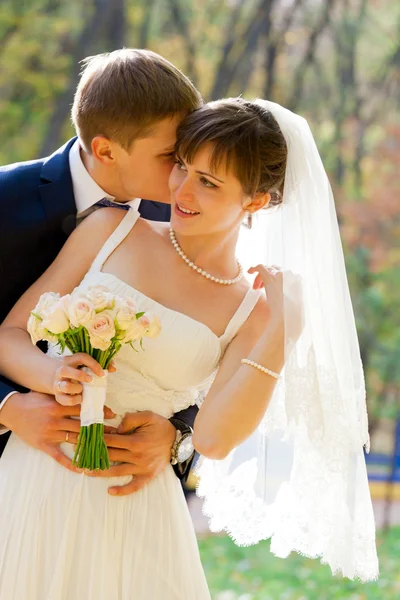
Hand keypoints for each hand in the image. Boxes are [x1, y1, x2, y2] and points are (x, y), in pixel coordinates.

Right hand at [0, 390, 114, 471]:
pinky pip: (58, 456)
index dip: (98, 411)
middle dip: (99, 428)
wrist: (12, 410)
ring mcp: (50, 433)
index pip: (83, 409)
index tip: (111, 414)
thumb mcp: (49, 393)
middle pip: (82, 425)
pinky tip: (81, 468)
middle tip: (114, 432)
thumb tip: (84, 390)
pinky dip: (70, 463)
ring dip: (90, 444)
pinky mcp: (44, 445)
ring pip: (74, 439)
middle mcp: (56, 420)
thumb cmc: (32, 400)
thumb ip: (65, 395)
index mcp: (58, 405)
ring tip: (105, 448)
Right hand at [52, 353, 115, 405]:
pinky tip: (80, 398)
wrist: (57, 377)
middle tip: (91, 380)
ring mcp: (58, 383)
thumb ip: (101, 365)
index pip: (81, 357)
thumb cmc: (77, 370)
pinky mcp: (58, 395)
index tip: (102, 373)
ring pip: (64, 386)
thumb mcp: (86, 365)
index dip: (93, 364)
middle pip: (65, 370)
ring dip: (76, 389)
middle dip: (79, 376)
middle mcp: (61, 370)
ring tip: (83, 390)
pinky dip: (74, 401)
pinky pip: (64, 400)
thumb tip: (113, 368)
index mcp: (71, 360)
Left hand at [85, 410, 175, 495]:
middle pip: (109, 456)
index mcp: (135, 441)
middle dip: (92, 455)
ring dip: (100, 472)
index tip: (81, 438)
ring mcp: (141, 468)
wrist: (178, 440)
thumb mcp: (148, 416)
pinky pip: (134, 486)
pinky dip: (122, 490)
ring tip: (85, 471)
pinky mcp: (147, 476)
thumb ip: (131, 419)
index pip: (110, 440)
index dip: (94, 439)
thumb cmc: (160, 426)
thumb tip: (117, 428)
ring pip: (116, 471)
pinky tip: (110, 491)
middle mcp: (137, 456)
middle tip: (77, 455)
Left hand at [249, 265, 302, 340]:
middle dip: (266, 277)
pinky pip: (260, 267)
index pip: (284, 272)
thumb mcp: (294, 302)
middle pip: (275, 269)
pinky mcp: (270, 277)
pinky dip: (254, 268)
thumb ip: (290, 295)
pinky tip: (249, 272)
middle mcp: (290, 274)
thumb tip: (288, 298)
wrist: (285, 317)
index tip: (268, 287)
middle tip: (259, 288)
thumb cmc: (290, 314)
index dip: (274, 278)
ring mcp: (280, 274)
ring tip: (256, 289)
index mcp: (297, 279)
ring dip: (260, 277)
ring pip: (267, 269)